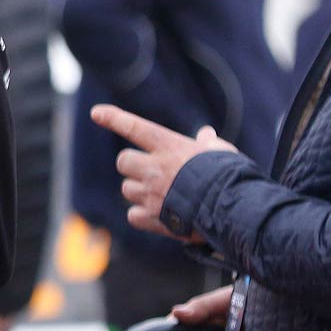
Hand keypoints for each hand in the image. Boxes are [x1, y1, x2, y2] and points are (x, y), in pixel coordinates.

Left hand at [91, 104, 236, 237]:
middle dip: (133, 166)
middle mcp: (154, 168)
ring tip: (164, 195)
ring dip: (139, 191)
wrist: (234, 211)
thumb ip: (209, 144)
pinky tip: (160, 215)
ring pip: (127, 188)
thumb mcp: (222, 153)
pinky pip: (133, 215)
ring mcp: (150, 193)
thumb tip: (206, 135)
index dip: (113, 118)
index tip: (96, 112)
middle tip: (152, 171)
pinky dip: (142, 216)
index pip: (134, 127)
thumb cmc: (231, 177)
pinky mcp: (152, 217)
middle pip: (123, 161)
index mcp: (170, 147)